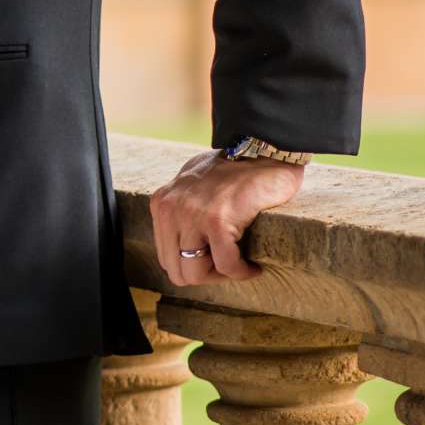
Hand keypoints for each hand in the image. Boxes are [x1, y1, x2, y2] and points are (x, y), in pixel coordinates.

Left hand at [148, 149, 305, 284]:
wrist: (262, 148)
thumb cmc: (235, 169)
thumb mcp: (194, 186)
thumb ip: (183, 209)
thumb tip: (184, 244)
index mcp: (162, 204)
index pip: (166, 257)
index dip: (193, 266)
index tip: (216, 261)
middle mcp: (170, 210)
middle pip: (177, 270)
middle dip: (206, 276)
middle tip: (231, 267)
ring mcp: (191, 215)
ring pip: (196, 273)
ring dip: (223, 276)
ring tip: (242, 266)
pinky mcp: (217, 221)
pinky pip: (226, 265)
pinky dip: (242, 271)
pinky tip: (253, 265)